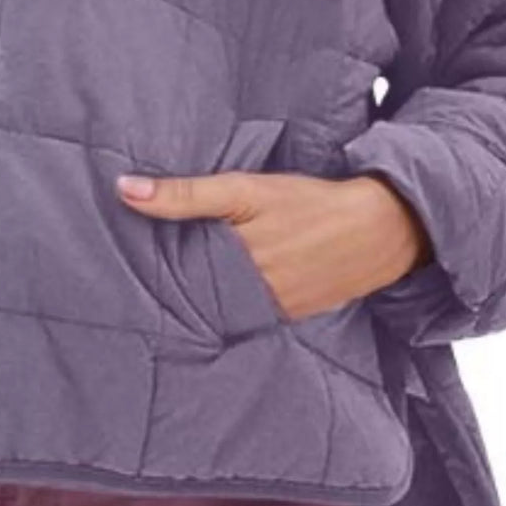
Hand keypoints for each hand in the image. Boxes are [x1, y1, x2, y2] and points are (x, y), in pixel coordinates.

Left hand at [115, 169, 432, 321]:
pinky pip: (252, 315)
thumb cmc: (312, 202)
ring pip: (223, 308)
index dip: (155, 269)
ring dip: (208, 298)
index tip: (135, 264)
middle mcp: (250, 293)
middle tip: (156, 277)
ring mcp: (272, 310)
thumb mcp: (248, 189)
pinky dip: (238, 305)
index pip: (175, 274)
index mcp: (234, 261)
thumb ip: (186, 193)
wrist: (380, 229)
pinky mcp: (291, 316)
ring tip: (192, 285)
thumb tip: (125, 189)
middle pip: (197, 294)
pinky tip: (230, 292)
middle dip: (179, 286)